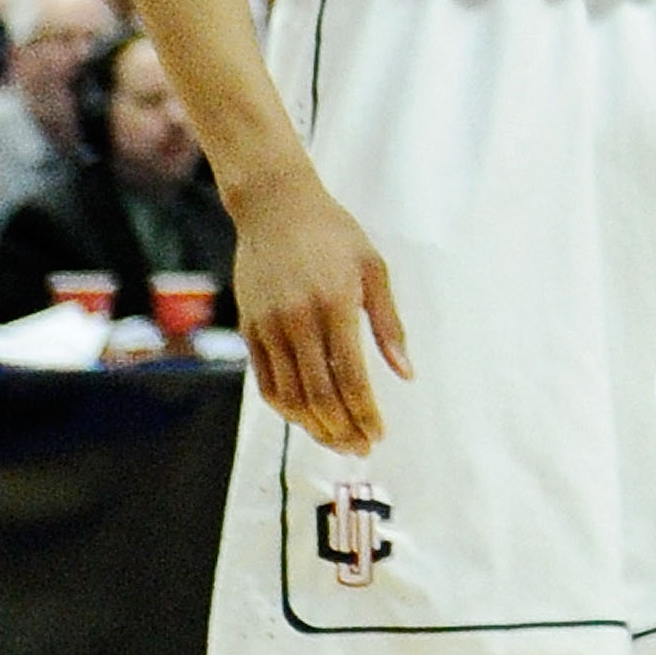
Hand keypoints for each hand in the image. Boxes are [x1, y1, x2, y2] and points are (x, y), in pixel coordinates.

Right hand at [229, 159, 410, 452]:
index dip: (365, 413)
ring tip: (338, 441)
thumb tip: (406, 374)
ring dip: (315, 427)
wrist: (274, 206)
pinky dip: (286, 407)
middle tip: (361, 449)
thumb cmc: (333, 234)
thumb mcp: (374, 269)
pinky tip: (306, 418)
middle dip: (342, 430)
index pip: (350, 378)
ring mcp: (268, 326)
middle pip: (319, 395)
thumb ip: (389, 325)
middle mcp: (297, 320)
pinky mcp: (250, 327)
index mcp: (334, 306)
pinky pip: (265, 381)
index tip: (379, 434)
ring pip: (290, 395)